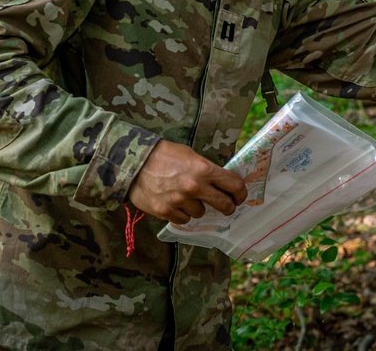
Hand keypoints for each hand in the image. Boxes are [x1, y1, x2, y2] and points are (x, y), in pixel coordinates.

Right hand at [127, 140, 247, 224]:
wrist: (134, 163)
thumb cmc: (164, 155)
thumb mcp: (190, 155)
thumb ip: (207, 169)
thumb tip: (221, 182)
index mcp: (204, 169)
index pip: (234, 185)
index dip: (241, 193)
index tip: (240, 196)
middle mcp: (195, 187)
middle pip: (224, 204)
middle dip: (228, 207)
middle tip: (226, 206)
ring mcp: (181, 201)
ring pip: (201, 213)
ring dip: (198, 207)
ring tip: (187, 197)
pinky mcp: (167, 212)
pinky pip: (184, 219)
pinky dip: (182, 214)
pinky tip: (175, 204)